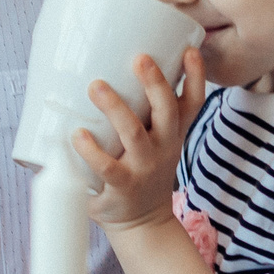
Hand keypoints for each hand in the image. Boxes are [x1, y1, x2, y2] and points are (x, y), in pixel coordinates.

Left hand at [73, 47, 205, 232]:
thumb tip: (111, 63)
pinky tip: (77, 135)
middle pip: (166, 110)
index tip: (192, 50)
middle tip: (139, 57)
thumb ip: (145, 111)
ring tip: (97, 86)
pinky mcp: (120, 187)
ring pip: (134, 133)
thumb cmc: (143, 170)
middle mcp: (163, 147)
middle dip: (155, 83)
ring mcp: (142, 167)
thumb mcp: (156, 142)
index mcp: (173, 133)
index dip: (196, 77)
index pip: (193, 102)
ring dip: (116, 108)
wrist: (143, 223)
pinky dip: (91, 150)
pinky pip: (106, 167)